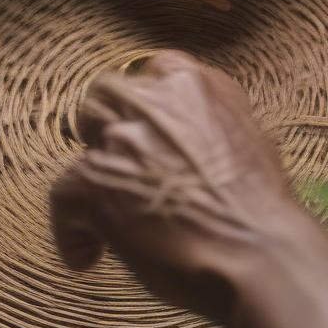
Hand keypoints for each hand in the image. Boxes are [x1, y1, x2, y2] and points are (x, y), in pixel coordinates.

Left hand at [51, 51, 327, 323]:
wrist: (255, 250)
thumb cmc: (263, 210)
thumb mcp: (251, 141)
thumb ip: (213, 126)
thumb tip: (195, 142)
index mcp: (196, 86)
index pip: (156, 70)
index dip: (148, 104)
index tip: (149, 127)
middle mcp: (153, 102)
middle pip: (106, 97)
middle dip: (109, 129)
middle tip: (123, 167)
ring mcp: (121, 139)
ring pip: (83, 146)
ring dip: (95, 177)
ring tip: (107, 215)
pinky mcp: (95, 180)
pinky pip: (64, 196)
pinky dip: (72, 230)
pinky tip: (88, 256)